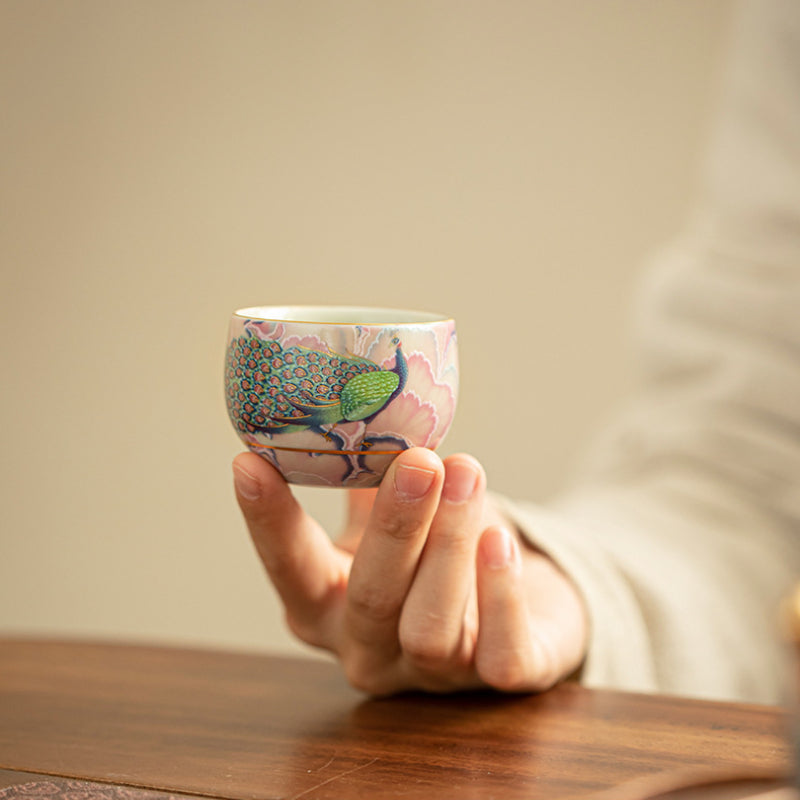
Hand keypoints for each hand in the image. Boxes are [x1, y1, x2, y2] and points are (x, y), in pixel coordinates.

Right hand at [232, 447, 587, 694]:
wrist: (511, 610)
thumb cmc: (433, 555)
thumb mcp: (387, 521)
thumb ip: (369, 477)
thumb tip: (353, 406)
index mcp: (329, 608)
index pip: (291, 571)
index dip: (269, 522)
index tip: (250, 463)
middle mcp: (370, 649)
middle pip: (371, 598)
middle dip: (395, 526)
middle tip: (417, 461)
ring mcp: (432, 674)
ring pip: (431, 626)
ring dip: (450, 544)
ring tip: (465, 471)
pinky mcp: (495, 681)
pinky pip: (500, 655)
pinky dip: (500, 593)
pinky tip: (501, 539)